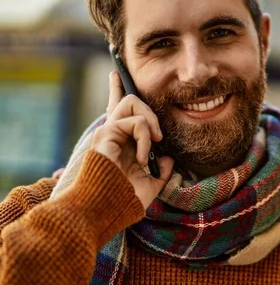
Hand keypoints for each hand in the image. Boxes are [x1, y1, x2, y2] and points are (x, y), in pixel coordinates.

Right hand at [91, 70, 173, 208]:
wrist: (109, 210)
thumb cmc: (126, 200)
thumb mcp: (151, 184)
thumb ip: (161, 170)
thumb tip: (168, 157)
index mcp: (121, 143)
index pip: (119, 111)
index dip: (116, 90)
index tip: (115, 74)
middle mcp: (113, 134)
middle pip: (128, 100)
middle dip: (150, 113)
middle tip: (158, 138)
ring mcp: (108, 132)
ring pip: (131, 102)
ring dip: (150, 122)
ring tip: (153, 143)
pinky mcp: (106, 134)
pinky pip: (135, 122)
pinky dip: (145, 138)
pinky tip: (142, 158)